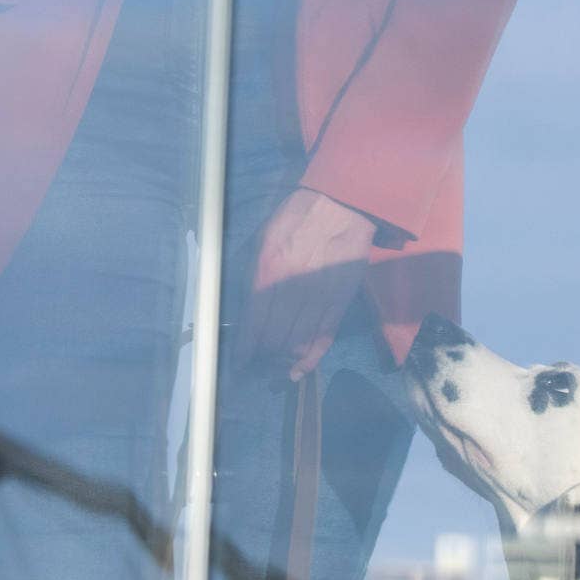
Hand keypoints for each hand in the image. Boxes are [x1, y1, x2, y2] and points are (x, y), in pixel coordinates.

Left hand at [242, 187, 376, 381]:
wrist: (340, 208)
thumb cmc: (296, 220)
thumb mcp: (263, 240)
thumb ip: (254, 275)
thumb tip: (248, 312)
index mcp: (268, 270)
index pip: (253, 321)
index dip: (245, 348)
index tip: (239, 364)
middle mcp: (293, 288)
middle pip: (275, 337)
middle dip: (264, 355)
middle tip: (258, 363)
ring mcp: (319, 297)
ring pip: (297, 342)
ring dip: (284, 359)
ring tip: (275, 366)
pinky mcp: (340, 302)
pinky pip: (323, 338)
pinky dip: (310, 358)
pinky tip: (298, 371)